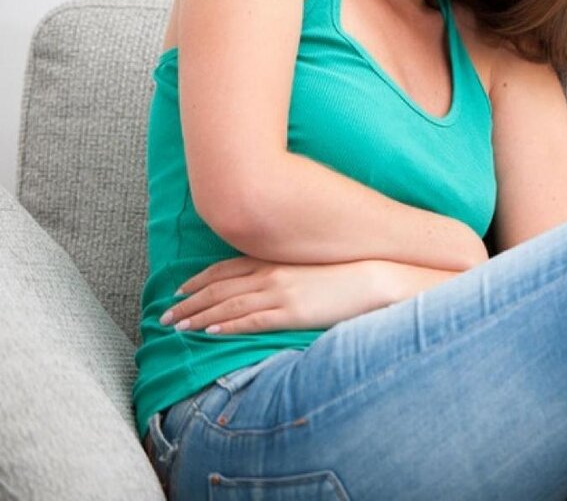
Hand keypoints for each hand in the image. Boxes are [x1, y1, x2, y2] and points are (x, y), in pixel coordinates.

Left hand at [160, 256, 391, 335]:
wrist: (373, 278)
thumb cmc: (345, 272)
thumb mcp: (308, 265)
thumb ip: (283, 271)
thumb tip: (266, 281)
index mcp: (274, 261)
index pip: (225, 269)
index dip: (199, 280)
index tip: (180, 289)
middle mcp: (271, 274)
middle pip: (219, 288)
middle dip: (189, 301)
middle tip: (165, 315)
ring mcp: (280, 293)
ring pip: (228, 305)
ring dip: (200, 316)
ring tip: (178, 327)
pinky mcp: (291, 312)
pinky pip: (252, 320)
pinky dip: (228, 325)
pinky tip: (210, 333)